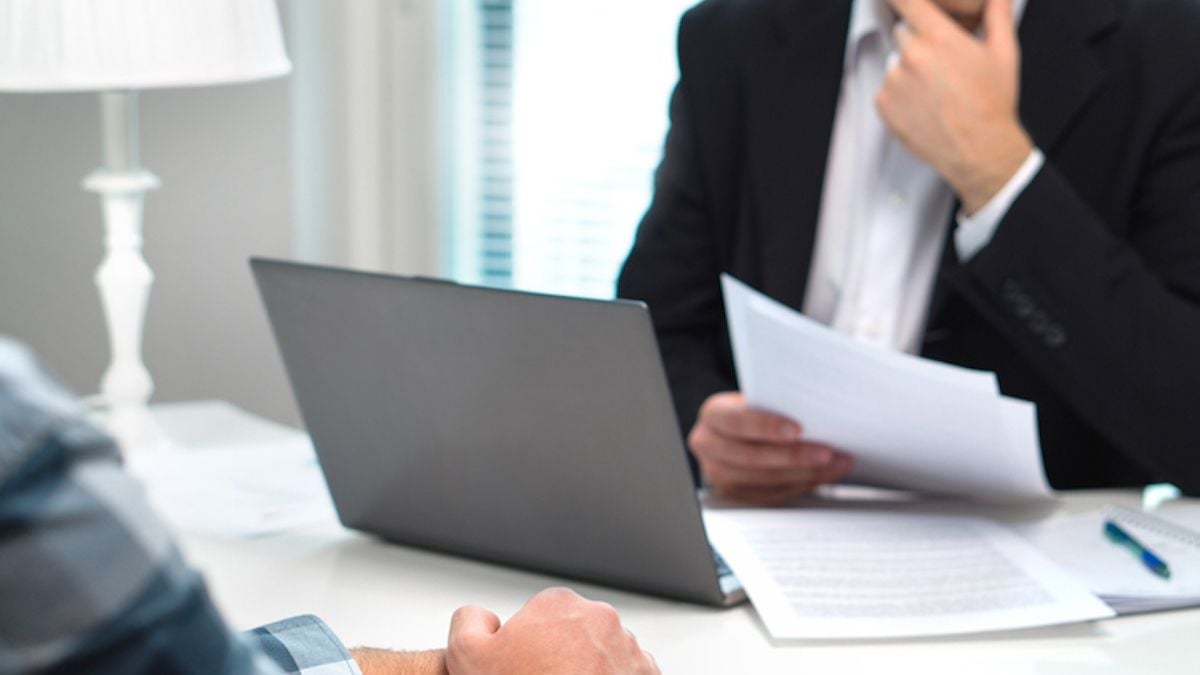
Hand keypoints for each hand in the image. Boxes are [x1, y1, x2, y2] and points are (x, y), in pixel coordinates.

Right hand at [445, 588, 658, 674]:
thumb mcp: (467, 655)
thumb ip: (469, 620)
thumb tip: (480, 616)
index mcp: (559, 603)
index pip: (540, 616)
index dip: (526, 646)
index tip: (522, 669)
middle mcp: (600, 618)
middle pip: (574, 634)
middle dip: (561, 656)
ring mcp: (628, 647)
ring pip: (602, 655)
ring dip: (589, 671)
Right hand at [688, 392, 853, 504]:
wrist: (738, 429)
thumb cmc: (756, 408)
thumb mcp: (759, 397)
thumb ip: (778, 403)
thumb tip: (817, 410)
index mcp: (713, 415)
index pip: (736, 421)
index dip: (766, 426)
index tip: (798, 429)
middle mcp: (709, 445)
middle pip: (751, 457)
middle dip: (794, 456)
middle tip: (827, 452)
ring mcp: (719, 473)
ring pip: (764, 480)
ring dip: (805, 473)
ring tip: (836, 463)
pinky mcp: (735, 493)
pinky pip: (772, 494)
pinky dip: (801, 484)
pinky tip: (823, 474)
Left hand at [877, 0, 1033, 213]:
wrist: (979, 150)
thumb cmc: (993, 102)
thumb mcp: (1003, 52)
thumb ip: (998, 14)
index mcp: (938, 37)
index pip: (906, 1)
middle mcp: (911, 56)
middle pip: (903, 31)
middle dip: (919, 40)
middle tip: (942, 63)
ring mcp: (894, 81)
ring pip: (895, 62)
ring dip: (909, 69)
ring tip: (936, 90)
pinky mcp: (883, 105)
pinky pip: (886, 88)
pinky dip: (899, 94)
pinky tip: (924, 105)